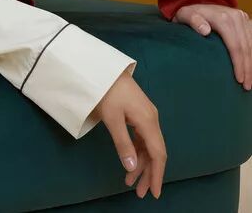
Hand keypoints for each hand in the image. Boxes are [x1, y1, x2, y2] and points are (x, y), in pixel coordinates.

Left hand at [91, 69, 165, 199]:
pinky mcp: (139, 112)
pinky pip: (143, 137)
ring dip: (141, 164)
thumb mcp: (112, 118)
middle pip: (155, 152)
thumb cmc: (107, 91)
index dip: (157, 175)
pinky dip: (138, 151)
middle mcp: (152, 119)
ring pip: (148, 145)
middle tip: (140, 193)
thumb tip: (131, 167)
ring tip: (130, 181)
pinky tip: (131, 160)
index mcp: (148, 121)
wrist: (104, 68)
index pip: (158, 154)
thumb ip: (123, 143)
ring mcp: (146, 115)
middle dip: (148, 173)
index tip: (155, 192)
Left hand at [173, 4, 251, 89]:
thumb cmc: (189, 15)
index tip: (238, 79)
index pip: (235, 45)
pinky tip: (250, 67)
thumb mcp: (184, 15)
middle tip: (246, 86)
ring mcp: (242, 18)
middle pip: (246, 47)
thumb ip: (193, 21)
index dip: (238, 64)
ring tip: (249, 81)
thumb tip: (205, 30)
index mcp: (222, 18)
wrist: (196, 5)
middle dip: (248, 69)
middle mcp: (235, 17)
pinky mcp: (246, 20)